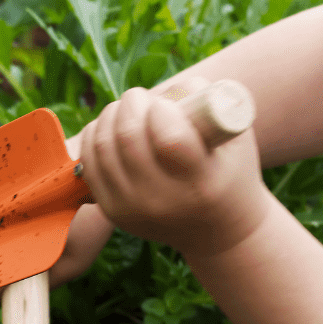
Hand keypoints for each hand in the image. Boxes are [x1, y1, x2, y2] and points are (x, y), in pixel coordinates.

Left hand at [78, 79, 269, 257]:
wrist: (216, 230)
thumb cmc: (229, 171)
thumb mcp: (234, 135)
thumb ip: (206, 100)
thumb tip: (163, 92)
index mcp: (201, 183)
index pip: (169, 138)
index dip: (161, 109)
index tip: (166, 105)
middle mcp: (163, 201)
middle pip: (127, 137)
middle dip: (131, 103)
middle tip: (141, 99)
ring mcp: (132, 209)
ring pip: (102, 146)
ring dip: (110, 115)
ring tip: (128, 111)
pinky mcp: (112, 210)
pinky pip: (89, 162)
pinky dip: (94, 135)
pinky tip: (111, 128)